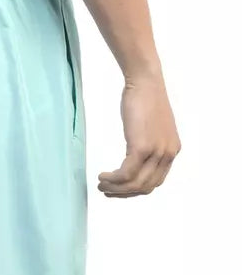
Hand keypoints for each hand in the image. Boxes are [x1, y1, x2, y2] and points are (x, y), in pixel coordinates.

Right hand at [98, 74, 180, 196]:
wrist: (145, 81)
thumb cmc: (145, 98)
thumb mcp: (152, 126)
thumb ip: (148, 142)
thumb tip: (134, 155)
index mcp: (172, 151)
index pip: (155, 180)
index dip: (136, 189)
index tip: (120, 189)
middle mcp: (168, 154)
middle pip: (146, 186)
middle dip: (124, 193)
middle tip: (107, 191)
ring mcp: (156, 152)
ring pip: (135, 183)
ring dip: (116, 188)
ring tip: (102, 185)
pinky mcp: (142, 147)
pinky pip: (126, 173)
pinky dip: (113, 179)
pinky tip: (103, 176)